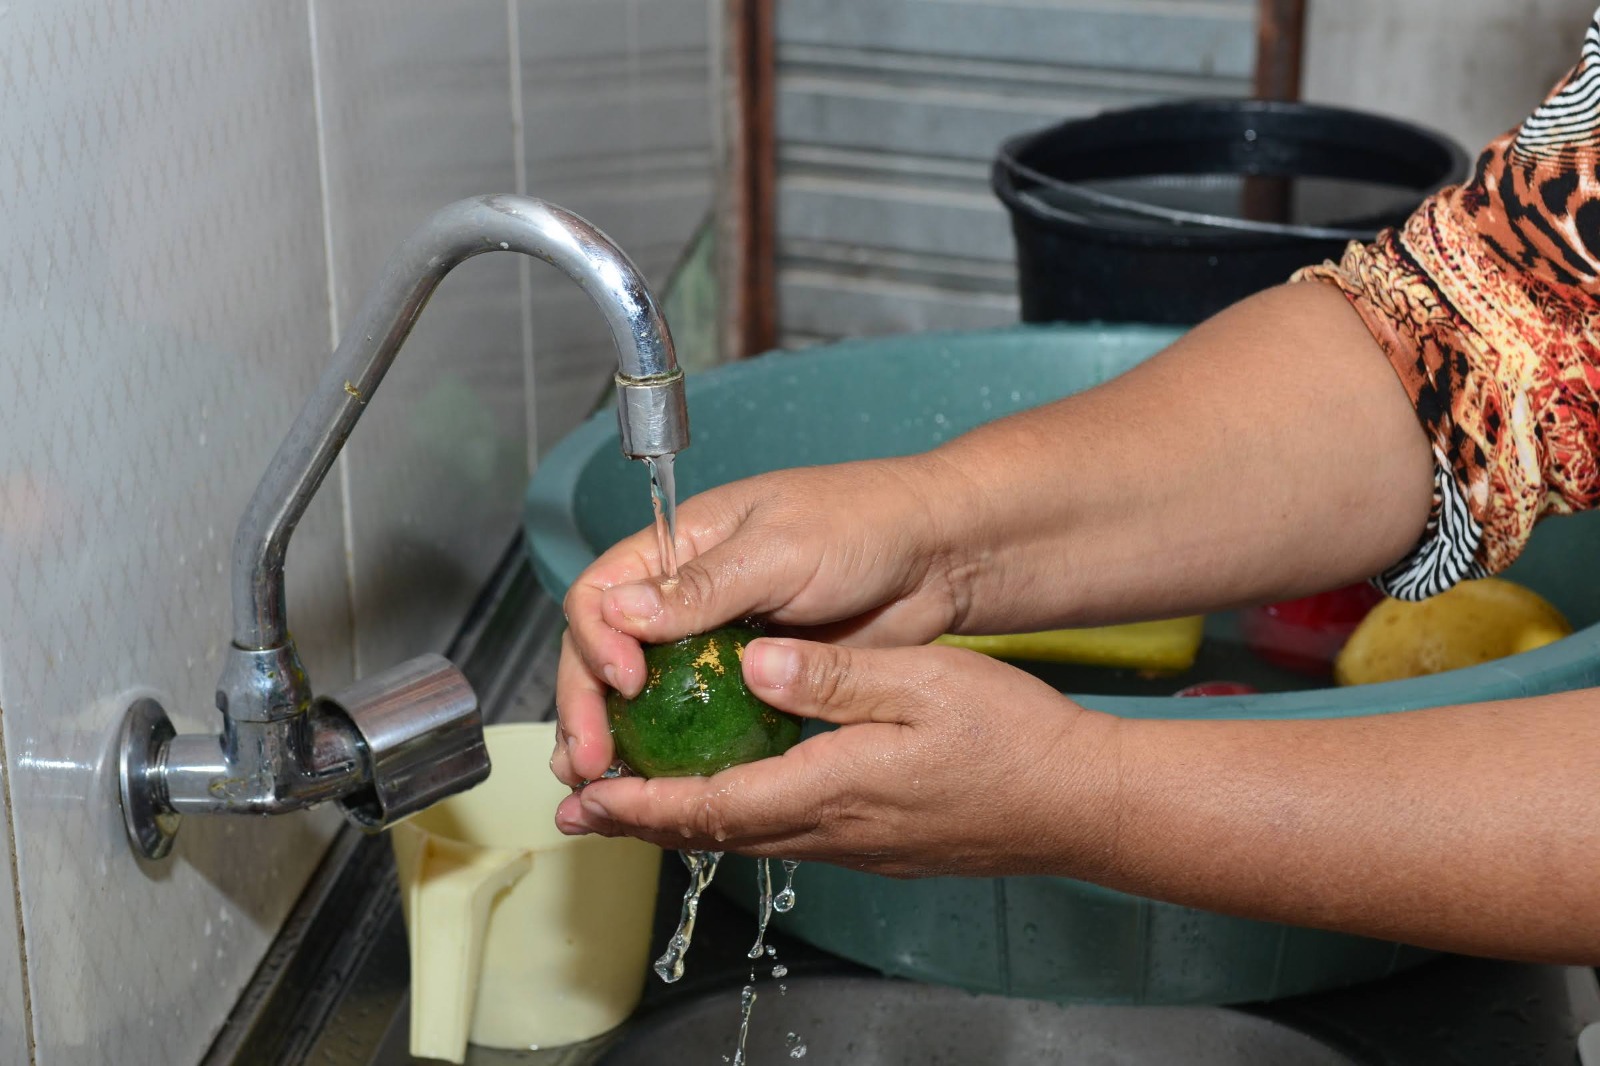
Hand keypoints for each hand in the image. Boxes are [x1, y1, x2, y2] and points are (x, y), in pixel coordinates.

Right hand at [553, 456, 978, 785]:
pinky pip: (701, 722)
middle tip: (591, 760)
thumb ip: (703, 586)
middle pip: (608, 652)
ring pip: (646, 696)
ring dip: (617, 740)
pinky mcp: (754, 682)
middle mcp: (687, 594)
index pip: (601, 594)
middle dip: (589, 706)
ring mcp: (718, 642)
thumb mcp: (781, 549)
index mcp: (681, 546)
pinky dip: (674, 756)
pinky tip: (661, 793)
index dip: (597, 641)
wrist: (938, 555)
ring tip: (598, 789)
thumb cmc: (865, 524)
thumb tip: (618, 610)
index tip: (624, 681)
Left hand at [554, 637, 1120, 878]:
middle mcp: (832, 830)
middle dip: (643, 821)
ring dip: (685, 820)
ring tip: (639, 803)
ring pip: (748, 838)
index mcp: (831, 788)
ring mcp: (857, 846)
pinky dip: (737, 817)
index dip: (641, 804)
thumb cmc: (1010, 739)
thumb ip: (833, 678)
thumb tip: (751, 667)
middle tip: (584, 808)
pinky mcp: (879, 846)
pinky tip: (736, 795)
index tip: (589, 798)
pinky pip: (786, 835)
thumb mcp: (924, 684)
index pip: (712, 805)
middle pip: (716, 833)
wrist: (1078, 804)